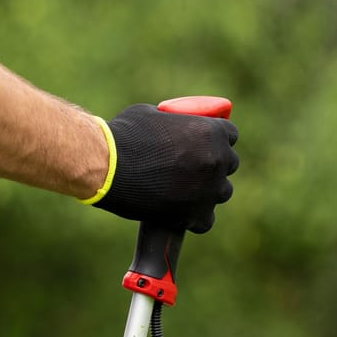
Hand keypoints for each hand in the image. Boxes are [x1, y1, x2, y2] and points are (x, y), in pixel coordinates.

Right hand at [90, 104, 239, 233]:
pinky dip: (195, 218)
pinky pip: (206, 220)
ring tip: (187, 191)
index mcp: (210, 132)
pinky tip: (181, 213)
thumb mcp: (154, 116)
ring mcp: (207, 190)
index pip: (230, 135)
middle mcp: (216, 161)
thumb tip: (175, 129)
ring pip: (222, 192)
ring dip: (208, 190)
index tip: (206, 143)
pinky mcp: (193, 216)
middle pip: (229, 163)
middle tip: (194, 167)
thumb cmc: (124, 136)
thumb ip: (175, 124)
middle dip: (215, 164)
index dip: (217, 139)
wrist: (106, 167)